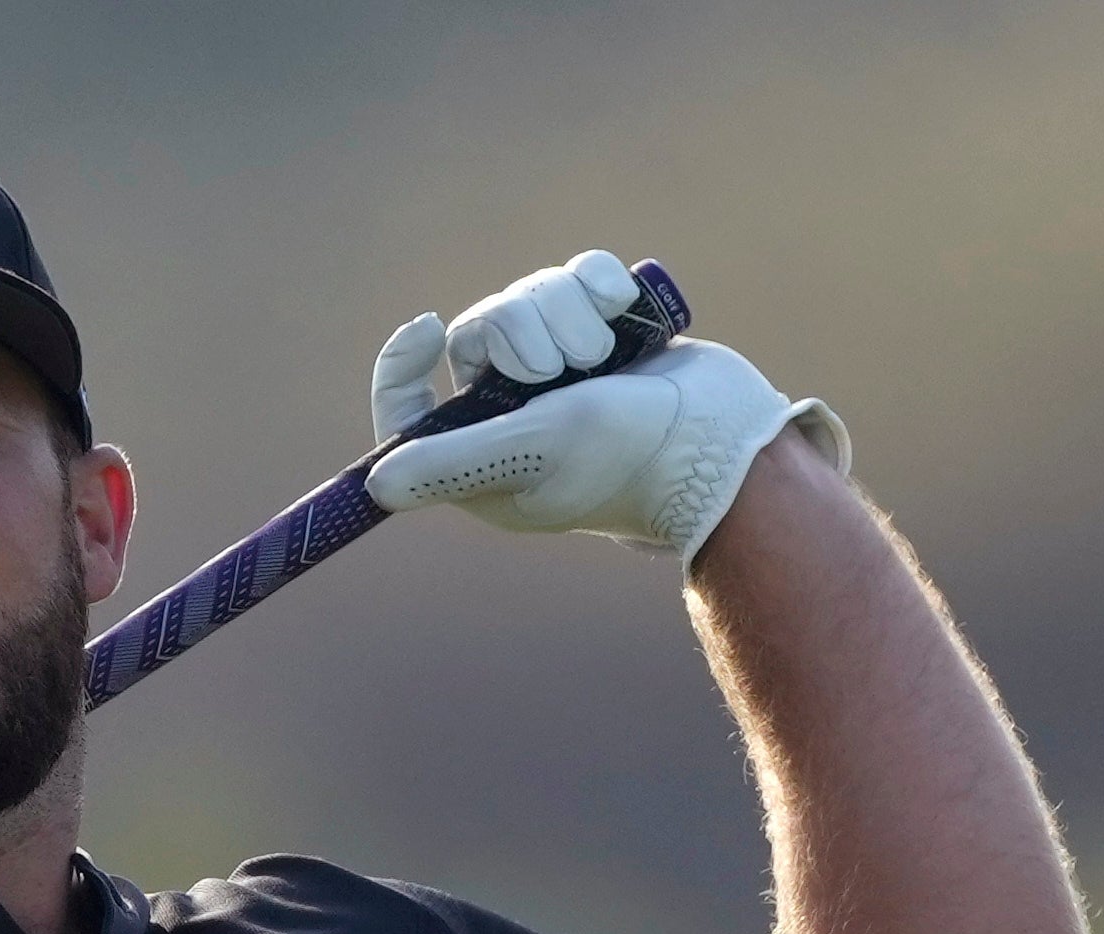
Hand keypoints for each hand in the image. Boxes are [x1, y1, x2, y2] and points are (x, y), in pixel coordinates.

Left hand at [364, 253, 848, 563]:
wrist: (728, 443)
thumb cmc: (628, 458)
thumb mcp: (532, 451)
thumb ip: (452, 458)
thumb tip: (375, 484)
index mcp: (482, 459)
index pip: (410, 407)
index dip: (402, 365)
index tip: (427, 326)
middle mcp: (514, 414)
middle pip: (475, 332)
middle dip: (520, 330)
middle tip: (567, 366)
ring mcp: (563, 373)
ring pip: (529, 297)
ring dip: (566, 311)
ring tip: (605, 352)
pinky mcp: (607, 336)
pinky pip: (577, 278)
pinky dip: (598, 283)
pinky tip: (625, 307)